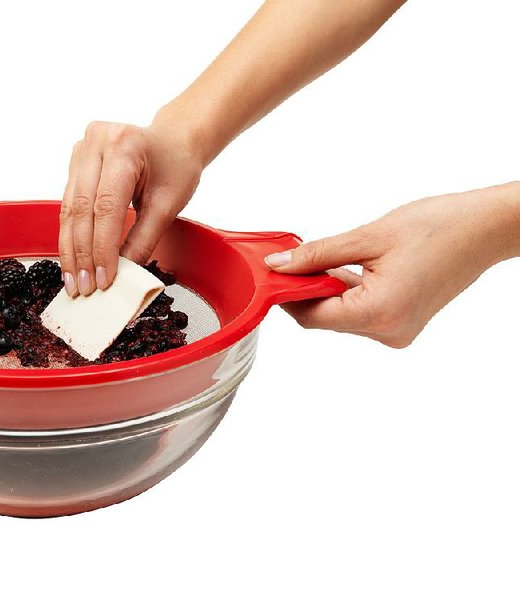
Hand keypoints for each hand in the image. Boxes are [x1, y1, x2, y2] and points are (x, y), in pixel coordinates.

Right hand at [59, 121, 202, 295]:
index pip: (106, 206)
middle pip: (81, 208)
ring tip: (74, 282)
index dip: (102, 247)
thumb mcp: (168, 204)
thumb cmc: (176, 166)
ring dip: (70, 249)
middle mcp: (96, 142)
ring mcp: (81, 150)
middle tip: (84, 288)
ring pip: (68, 209)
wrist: (173, 140)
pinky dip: (70, 236)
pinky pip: (67, 204)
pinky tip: (72, 261)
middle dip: (82, 253)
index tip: (103, 279)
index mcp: (125, 146)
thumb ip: (144, 240)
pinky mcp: (74, 162)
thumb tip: (122, 276)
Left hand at [265, 184, 519, 347]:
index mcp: (379, 314)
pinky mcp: (401, 322)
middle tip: (287, 260)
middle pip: (324, 317)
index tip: (270, 274)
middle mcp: (388, 332)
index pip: (312, 315)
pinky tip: (340, 268)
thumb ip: (318, 255)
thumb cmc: (438, 227)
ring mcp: (396, 331)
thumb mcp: (368, 237)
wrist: (484, 229)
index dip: (286, 295)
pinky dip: (345, 292)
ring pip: (340, 315)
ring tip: (316, 259)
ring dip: (324, 290)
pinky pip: (360, 312)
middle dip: (303, 290)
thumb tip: (279, 266)